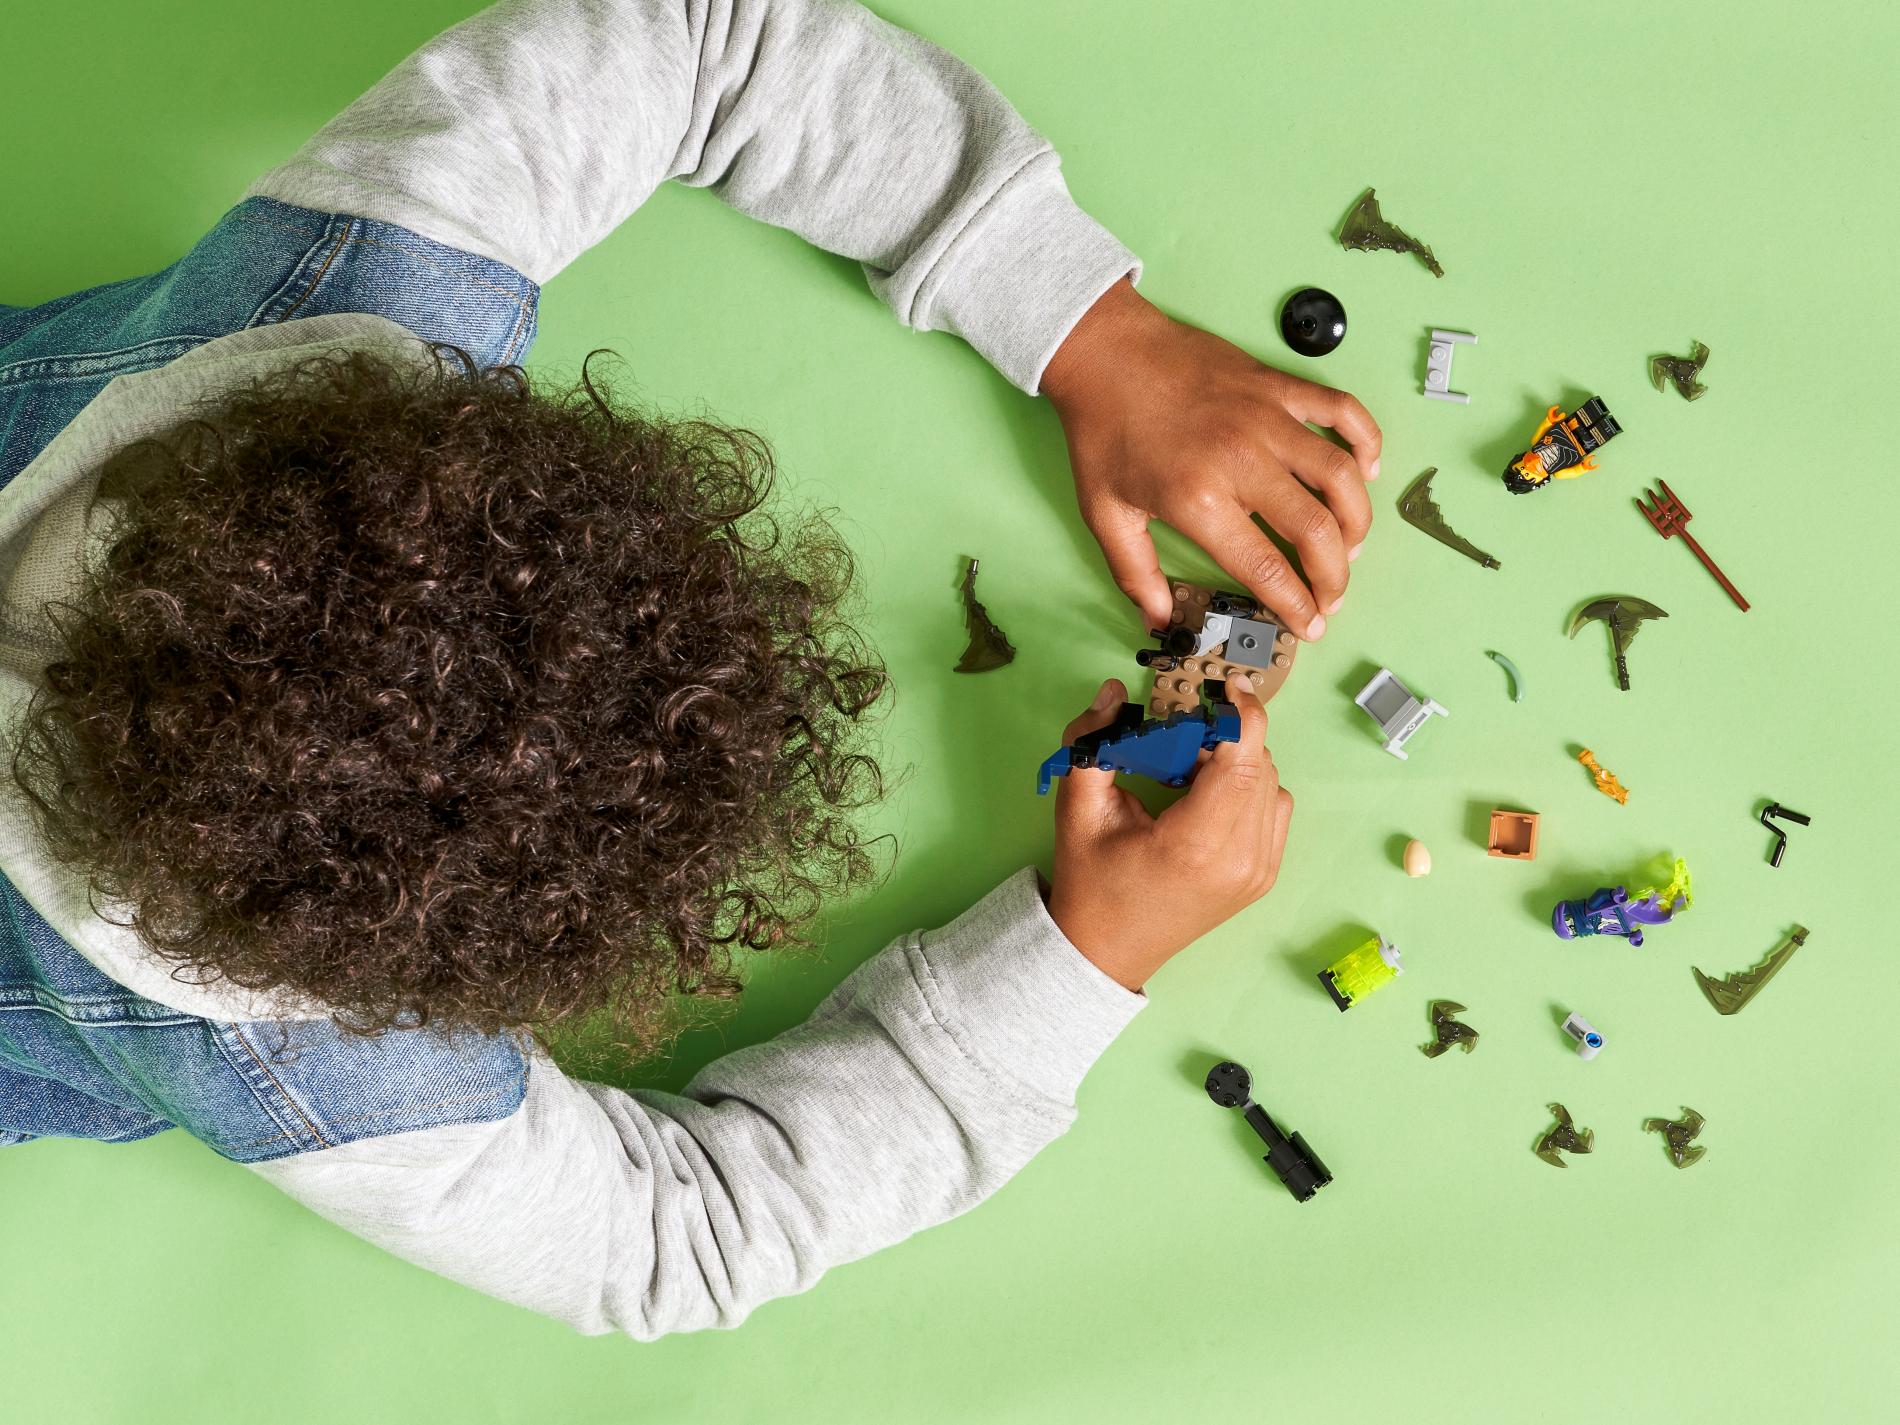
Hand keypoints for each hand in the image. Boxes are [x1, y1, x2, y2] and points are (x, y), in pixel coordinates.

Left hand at [1041, 278, 1381, 639]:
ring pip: (1340, 475)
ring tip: (1350, 547)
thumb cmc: (1102, 431)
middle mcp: (1242, 460)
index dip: (1296, 606)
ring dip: (1358, 519)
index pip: (1267, 568)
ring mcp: (1266, 418)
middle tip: (1331, 597)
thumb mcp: (1104, 513)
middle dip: (1335, 577)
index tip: (1309, 625)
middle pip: (1317, 530)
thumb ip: (1135, 573)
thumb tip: (1159, 618)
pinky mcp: (1276, 385)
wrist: (1105, 352)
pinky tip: (1368, 468)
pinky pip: (1341, 410)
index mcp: (1199, 499)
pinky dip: (1365, 439)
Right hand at [1045, 675, 1293, 990]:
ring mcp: (1258, 871)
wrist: (1106, 950)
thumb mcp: (1079, 810)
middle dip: (1226, 737)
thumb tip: (1113, 692)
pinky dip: (1247, 788)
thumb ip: (1092, 743)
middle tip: (1181, 735)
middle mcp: (1241, 859)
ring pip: (1272, 784)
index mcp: (1198, 844)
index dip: (1241, 713)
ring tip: (1189, 771)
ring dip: (1238, 762)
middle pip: (1260, 765)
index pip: (1244, 759)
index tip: (1224, 686)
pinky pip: (1274, 808)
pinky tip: (1206, 796)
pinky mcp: (1262, 876)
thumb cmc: (1092, 883)